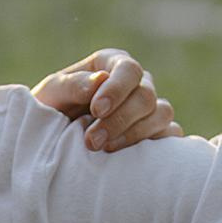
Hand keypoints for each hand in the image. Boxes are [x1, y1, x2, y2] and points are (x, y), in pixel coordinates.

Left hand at [31, 49, 178, 152]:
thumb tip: (100, 79)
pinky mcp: (156, 132)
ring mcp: (149, 108)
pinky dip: (157, 145)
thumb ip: (71, 85)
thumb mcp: (51, 94)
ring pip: (161, 115)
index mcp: (112, 65)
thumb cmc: (51, 110)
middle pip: (145, 96)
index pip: (128, 69)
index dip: (116, 89)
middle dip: (119, 120)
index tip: (97, 110)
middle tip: (92, 141)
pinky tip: (132, 157)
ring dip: (136, 134)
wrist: (52, 141)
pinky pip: (170, 135)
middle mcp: (136, 83)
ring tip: (106, 150)